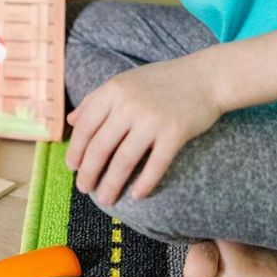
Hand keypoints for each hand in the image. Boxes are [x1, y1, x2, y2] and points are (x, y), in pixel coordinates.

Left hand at [66, 54, 221, 205]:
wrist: (205, 77)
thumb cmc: (162, 81)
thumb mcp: (125, 82)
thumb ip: (96, 100)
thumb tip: (70, 121)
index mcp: (113, 90)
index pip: (85, 126)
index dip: (76, 150)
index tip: (72, 168)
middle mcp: (129, 104)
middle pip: (100, 147)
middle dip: (89, 172)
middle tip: (84, 188)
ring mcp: (152, 119)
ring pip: (124, 161)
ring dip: (112, 184)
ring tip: (106, 199)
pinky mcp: (175, 133)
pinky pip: (155, 165)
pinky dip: (144, 183)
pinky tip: (137, 195)